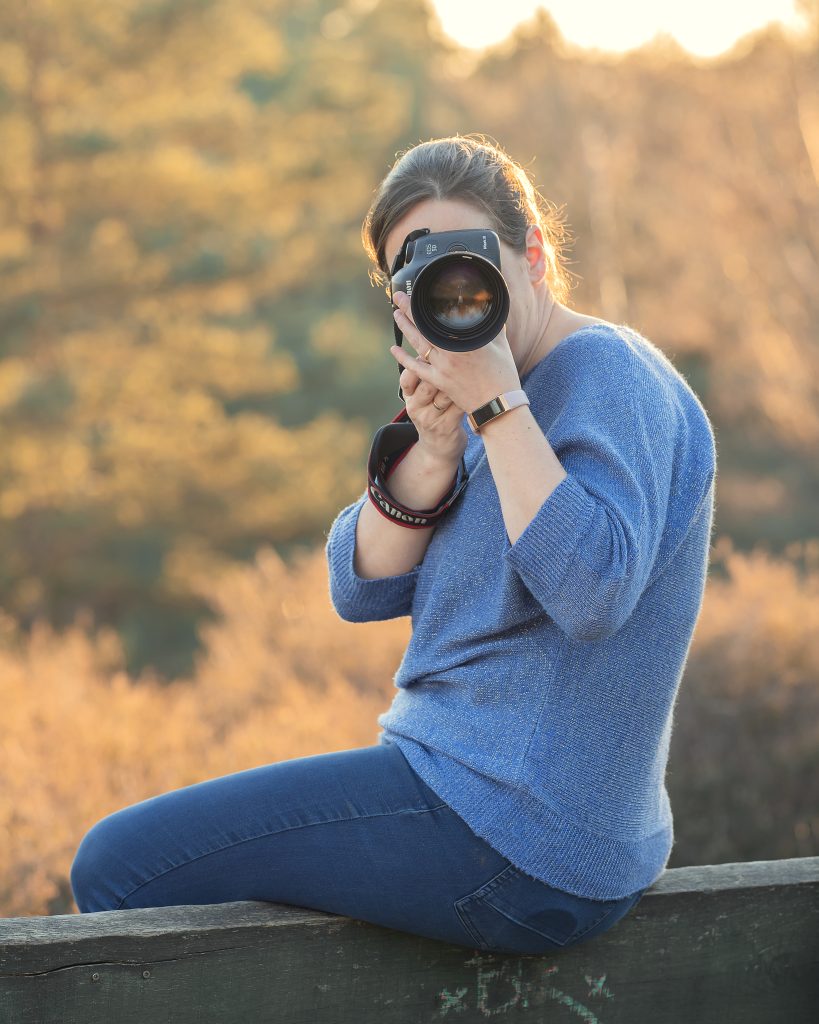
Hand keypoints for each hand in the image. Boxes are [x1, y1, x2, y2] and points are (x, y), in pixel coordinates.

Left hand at [390, 290, 521, 415]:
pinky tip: (395, 349)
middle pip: (424, 327)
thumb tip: (491, 308)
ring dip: (405, 328)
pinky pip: (416, 368)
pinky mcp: (439, 381)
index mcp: (466, 340)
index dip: (426, 303)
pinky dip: (404, 359)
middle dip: (408, 310)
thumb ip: (491, 325)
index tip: (418, 292)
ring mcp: (442, 367)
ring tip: (396, 315)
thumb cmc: (502, 374)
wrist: (498, 405)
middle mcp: (450, 352)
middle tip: (398, 297)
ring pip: (417, 344)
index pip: (440, 317)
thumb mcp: (499, 343)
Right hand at [397, 362, 466, 467]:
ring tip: (469, 368)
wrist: (437, 449)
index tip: (433, 352)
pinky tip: (476, 386)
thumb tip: (434, 344)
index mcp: (408, 397)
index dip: (418, 363)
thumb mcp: (422, 398)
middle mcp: (416, 408)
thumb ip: (425, 375)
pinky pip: (458, 406)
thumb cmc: (434, 414)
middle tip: (458, 357)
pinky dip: (467, 395)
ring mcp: (430, 419)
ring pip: (444, 394)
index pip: (407, 378)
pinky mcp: (446, 427)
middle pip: (427, 383)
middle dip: (442, 369)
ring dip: (458, 381)